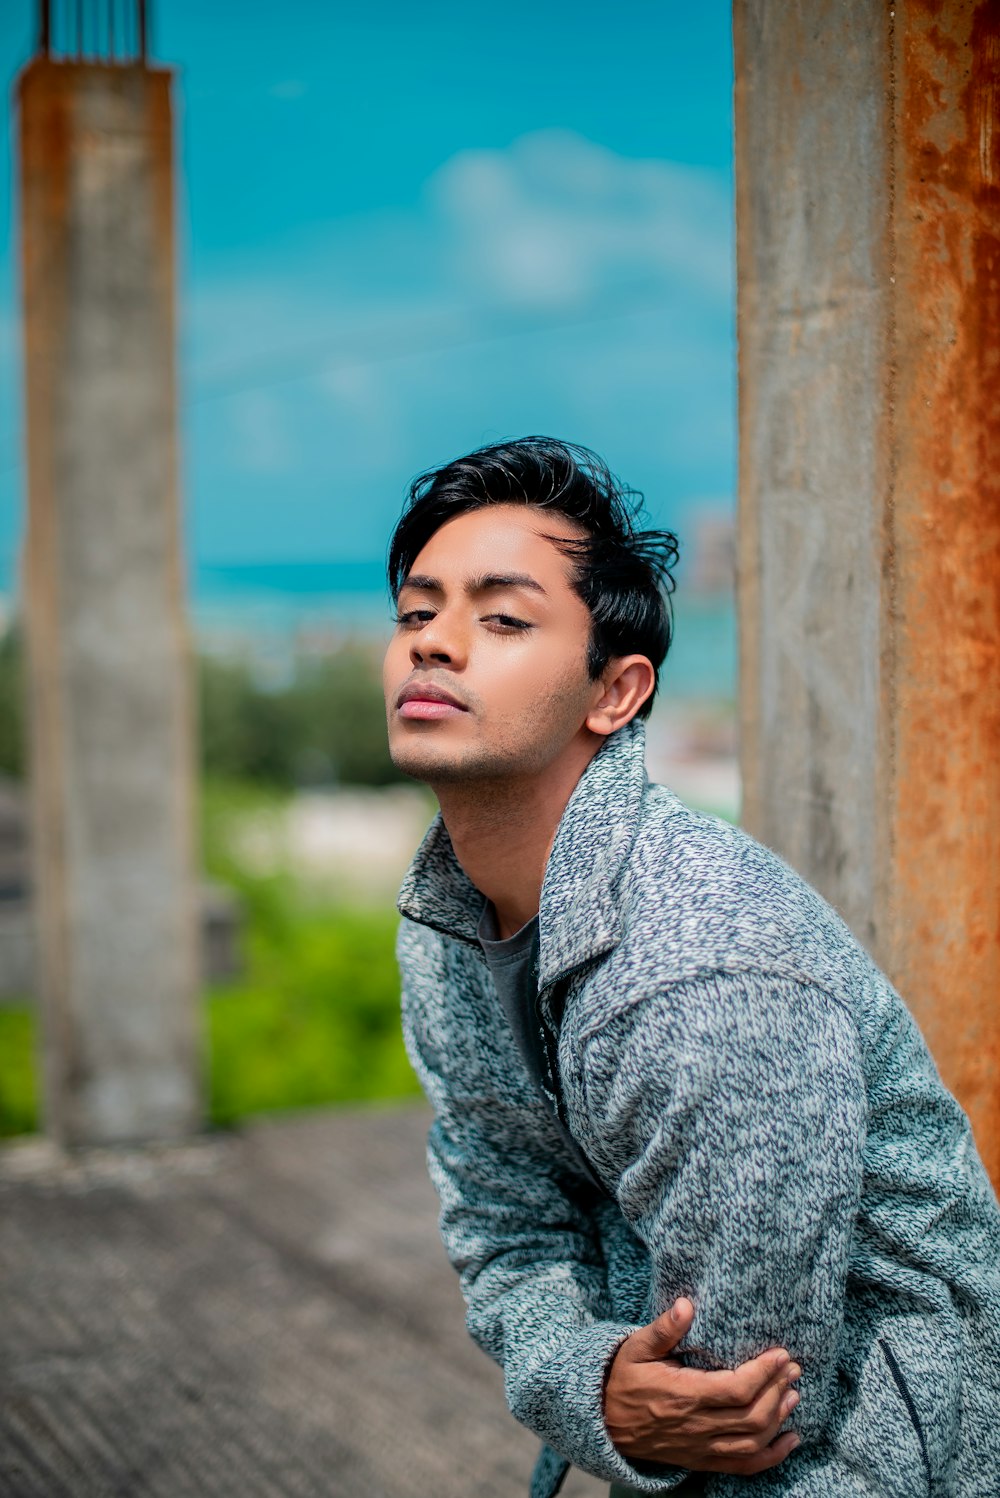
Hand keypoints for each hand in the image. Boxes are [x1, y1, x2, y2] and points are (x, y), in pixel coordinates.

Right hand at [604, 1298, 801, 1474]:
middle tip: (793, 1368)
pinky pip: (744, 1466)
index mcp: (684, 1395)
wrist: (604, 1424)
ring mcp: (701, 1447)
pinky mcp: (702, 1460)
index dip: (764, 1373)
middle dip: (778, 1390)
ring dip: (779, 1419)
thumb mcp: (636, 1348)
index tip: (782, 1354)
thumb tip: (686, 1305)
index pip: (736, 1389)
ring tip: (793, 1395)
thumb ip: (663, 1329)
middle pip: (752, 1415)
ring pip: (752, 1441)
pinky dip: (772, 1456)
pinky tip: (790, 1439)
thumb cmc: (622, 1379)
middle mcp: (697, 1425)